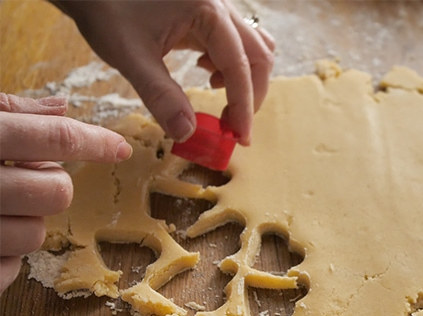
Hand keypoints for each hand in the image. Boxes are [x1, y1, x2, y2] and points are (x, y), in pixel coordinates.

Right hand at [0, 94, 132, 295]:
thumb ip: (8, 115)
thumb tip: (61, 107)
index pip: (53, 137)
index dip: (95, 142)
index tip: (119, 147)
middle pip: (55, 192)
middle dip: (46, 187)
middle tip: (17, 180)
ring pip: (36, 235)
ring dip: (20, 223)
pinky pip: (9, 268)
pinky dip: (1, 255)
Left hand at [53, 0, 274, 145]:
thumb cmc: (106, 12)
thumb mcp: (131, 56)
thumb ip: (161, 95)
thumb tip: (186, 132)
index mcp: (207, 10)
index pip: (239, 64)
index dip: (243, 104)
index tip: (239, 136)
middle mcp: (220, 6)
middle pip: (258, 56)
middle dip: (250, 95)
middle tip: (233, 127)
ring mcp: (217, 8)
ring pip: (253, 49)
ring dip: (245, 80)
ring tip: (221, 103)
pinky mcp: (208, 14)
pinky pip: (236, 42)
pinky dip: (232, 66)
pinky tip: (206, 72)